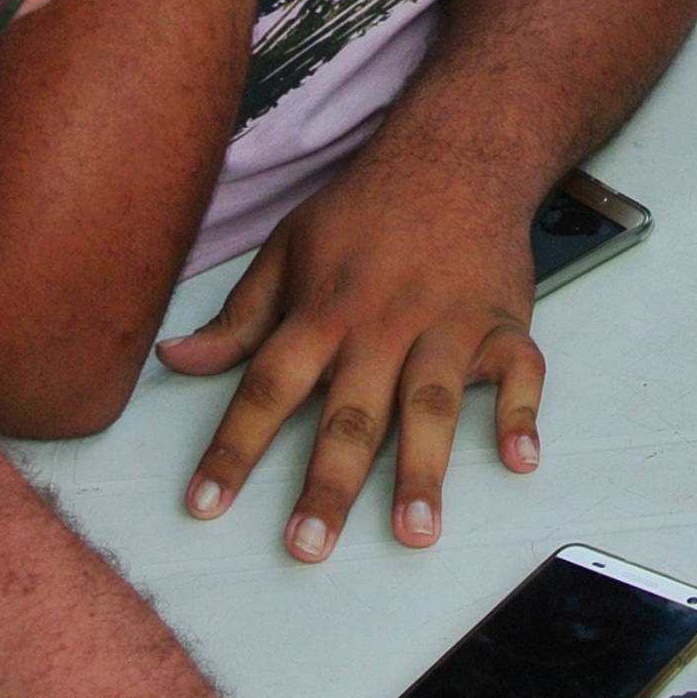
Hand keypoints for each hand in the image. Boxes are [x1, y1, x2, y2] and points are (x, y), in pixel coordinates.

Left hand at [163, 163, 544, 558]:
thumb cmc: (367, 207)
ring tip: (411, 530)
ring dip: (421, 469)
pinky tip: (519, 457)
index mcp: (322, 311)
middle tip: (307, 545)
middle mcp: (381, 323)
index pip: (266, 387)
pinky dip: (521, 412)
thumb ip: (238, 317)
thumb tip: (175, 359)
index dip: (232, 449)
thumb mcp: (286, 249)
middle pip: (349, 413)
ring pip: (430, 404)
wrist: (456, 151)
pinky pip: (519, 370)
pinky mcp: (502, 321)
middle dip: (326, 485)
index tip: (206, 504)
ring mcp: (446, 324)